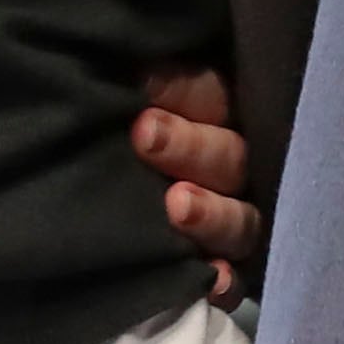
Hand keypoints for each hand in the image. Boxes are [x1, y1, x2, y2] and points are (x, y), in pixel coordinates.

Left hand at [136, 65, 262, 302]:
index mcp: (220, 115)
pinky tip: (212, 279)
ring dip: (214, 214)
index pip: (215, 98)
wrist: (99, 210)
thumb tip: (128, 61)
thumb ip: (146, 81)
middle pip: (231, 158)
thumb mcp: (139, 97)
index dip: (186, 92)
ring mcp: (238, 221)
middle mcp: (237, 167)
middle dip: (191, 146)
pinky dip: (226, 282)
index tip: (142, 84)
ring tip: (176, 206)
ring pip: (243, 221)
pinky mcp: (232, 271)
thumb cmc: (123, 131)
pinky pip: (240, 282)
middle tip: (145, 135)